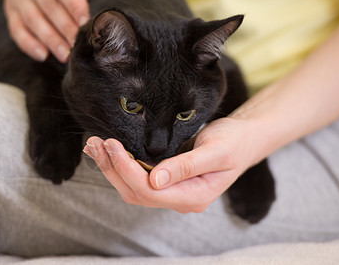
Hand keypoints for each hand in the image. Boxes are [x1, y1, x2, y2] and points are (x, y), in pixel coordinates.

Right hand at [0, 0, 89, 61]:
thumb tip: (89, 19)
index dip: (74, 5)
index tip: (86, 24)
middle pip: (49, 7)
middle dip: (66, 29)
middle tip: (79, 46)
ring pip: (34, 21)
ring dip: (51, 41)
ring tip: (65, 55)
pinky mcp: (10, 11)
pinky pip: (17, 30)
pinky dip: (29, 45)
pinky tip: (43, 55)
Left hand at [83, 118, 260, 212]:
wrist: (244, 139)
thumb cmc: (234, 142)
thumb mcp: (216, 151)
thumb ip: (187, 166)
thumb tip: (155, 179)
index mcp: (195, 196)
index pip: (151, 190)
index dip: (127, 169)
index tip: (112, 145)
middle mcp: (180, 199)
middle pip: (136, 192)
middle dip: (112, 168)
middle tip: (94, 143)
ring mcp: (173, 192)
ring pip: (134, 187)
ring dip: (112, 168)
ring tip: (94, 146)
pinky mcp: (167, 181)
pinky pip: (139, 179)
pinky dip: (121, 166)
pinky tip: (109, 151)